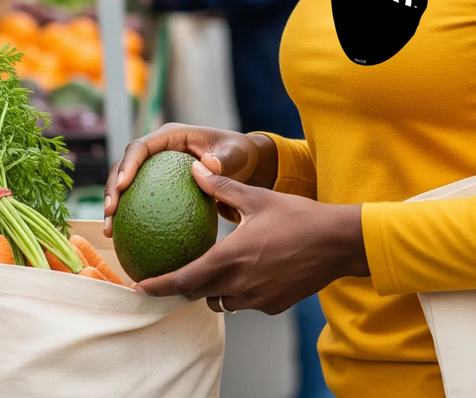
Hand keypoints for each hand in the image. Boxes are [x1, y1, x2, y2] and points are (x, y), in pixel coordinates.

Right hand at [103, 123, 277, 234]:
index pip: (141, 147)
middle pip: (124, 165)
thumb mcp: (235, 154)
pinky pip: (138, 202)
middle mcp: (158, 150)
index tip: (122, 186)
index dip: (127, 164)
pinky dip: (130, 219)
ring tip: (110, 232)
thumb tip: (209, 165)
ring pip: (125, 186)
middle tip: (111, 213)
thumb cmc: (237, 155)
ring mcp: (154, 169)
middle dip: (112, 188)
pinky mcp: (155, 186)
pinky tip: (126, 242)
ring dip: (114, 207)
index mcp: (171, 136)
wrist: (241, 164)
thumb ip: (225, 159)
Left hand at [136, 162, 368, 313]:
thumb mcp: (258, 197)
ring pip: (221, 301)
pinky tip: (249, 271)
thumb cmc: (298, 216)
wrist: (337, 243)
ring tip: (212, 270)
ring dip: (212, 289)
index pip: (183, 280)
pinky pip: (245, 301)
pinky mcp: (272, 305)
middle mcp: (239, 285)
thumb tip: (195, 170)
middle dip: (182, 287)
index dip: (158, 286)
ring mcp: (256, 299)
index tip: (139, 286)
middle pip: (197, 294)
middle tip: (170, 275)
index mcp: (230, 259)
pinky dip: (239, 290)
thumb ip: (222, 187)